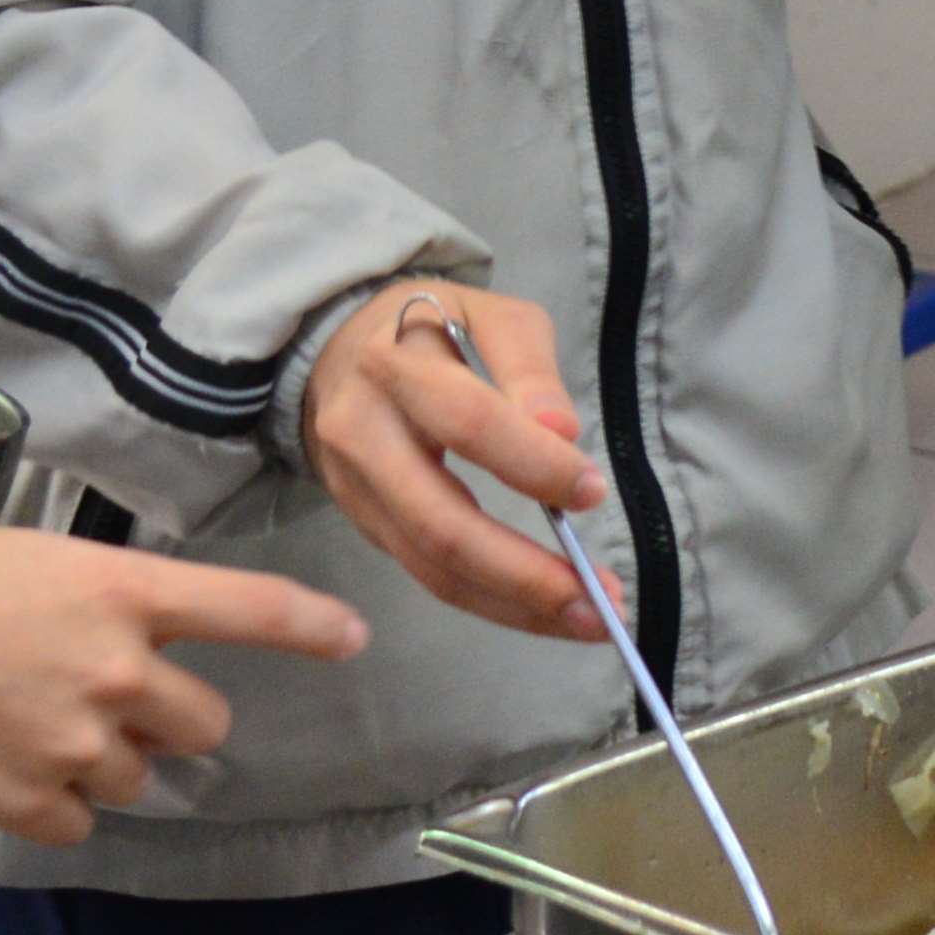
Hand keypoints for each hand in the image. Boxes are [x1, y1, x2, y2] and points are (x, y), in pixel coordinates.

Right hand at [0, 521, 362, 844]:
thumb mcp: (31, 563)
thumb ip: (100, 607)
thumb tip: (132, 654)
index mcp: (121, 592)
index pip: (247, 608)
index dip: (310, 627)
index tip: (353, 639)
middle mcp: (118, 670)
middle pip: (203, 722)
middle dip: (167, 718)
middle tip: (102, 698)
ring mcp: (77, 744)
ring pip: (140, 777)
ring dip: (103, 761)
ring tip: (25, 724)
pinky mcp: (29, 802)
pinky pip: (80, 821)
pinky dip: (52, 803)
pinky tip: (2, 765)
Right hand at [296, 280, 606, 640]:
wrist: (334, 353)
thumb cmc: (431, 330)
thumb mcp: (488, 316)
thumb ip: (527, 366)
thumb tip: (561, 435)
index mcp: (395, 365)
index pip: (467, 424)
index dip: (532, 464)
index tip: (592, 491)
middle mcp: (361, 433)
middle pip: (441, 521)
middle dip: (525, 572)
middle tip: (599, 599)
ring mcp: (355, 489)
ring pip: (433, 566)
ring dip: (515, 603)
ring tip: (587, 618)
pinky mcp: (364, 525)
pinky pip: (427, 575)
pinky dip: (491, 601)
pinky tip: (543, 608)